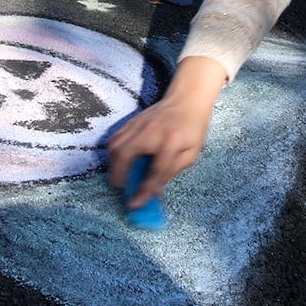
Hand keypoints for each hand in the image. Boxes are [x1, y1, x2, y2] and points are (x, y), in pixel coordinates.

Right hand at [105, 56, 226, 207]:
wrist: (186, 100)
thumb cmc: (191, 129)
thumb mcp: (190, 154)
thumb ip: (171, 172)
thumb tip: (153, 191)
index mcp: (171, 141)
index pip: (155, 171)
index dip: (143, 191)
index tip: (134, 205)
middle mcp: (151, 132)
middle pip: (125, 155)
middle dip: (119, 176)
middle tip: (122, 189)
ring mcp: (138, 124)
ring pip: (116, 146)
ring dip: (114, 166)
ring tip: (120, 177)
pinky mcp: (131, 122)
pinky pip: (115, 139)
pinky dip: (114, 154)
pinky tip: (120, 162)